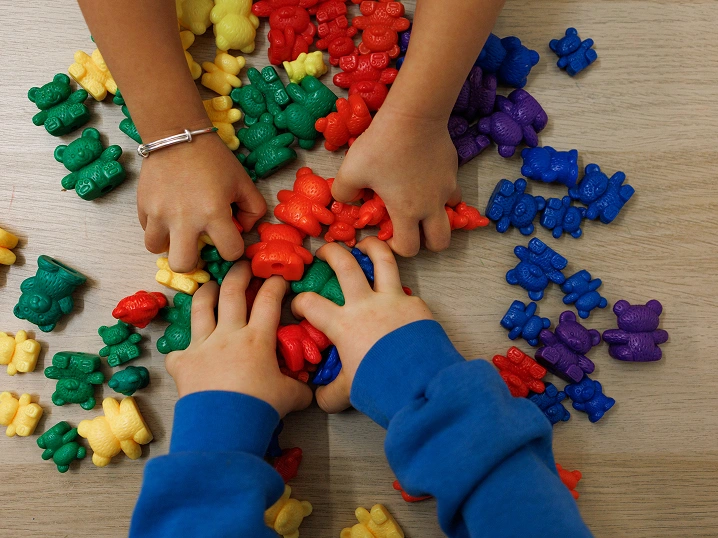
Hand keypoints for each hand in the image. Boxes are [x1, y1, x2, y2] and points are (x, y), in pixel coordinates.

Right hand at [138, 133, 266, 272]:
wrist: (177, 135)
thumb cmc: (214, 159)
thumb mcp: (243, 182)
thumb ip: (254, 209)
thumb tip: (245, 229)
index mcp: (214, 213)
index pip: (230, 252)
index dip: (234, 249)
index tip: (230, 239)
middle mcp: (184, 219)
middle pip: (184, 264)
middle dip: (194, 260)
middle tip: (198, 245)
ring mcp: (159, 214)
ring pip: (157, 250)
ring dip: (170, 244)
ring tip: (179, 231)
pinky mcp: (142, 207)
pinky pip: (147, 231)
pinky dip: (157, 228)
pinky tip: (168, 215)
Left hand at [165, 262, 311, 417]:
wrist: (224, 427)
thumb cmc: (260, 408)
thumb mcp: (289, 397)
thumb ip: (300, 388)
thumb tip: (309, 389)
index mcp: (257, 339)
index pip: (269, 301)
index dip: (275, 284)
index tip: (278, 277)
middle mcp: (228, 335)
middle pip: (232, 292)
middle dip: (239, 273)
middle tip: (243, 265)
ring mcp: (203, 346)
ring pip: (202, 308)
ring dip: (206, 292)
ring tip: (210, 284)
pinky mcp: (183, 363)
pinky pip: (178, 352)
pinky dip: (183, 350)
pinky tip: (186, 351)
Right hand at [291, 238, 432, 412]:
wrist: (420, 384)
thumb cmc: (380, 385)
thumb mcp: (349, 392)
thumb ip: (330, 393)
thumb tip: (319, 397)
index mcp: (343, 324)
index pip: (310, 303)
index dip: (299, 301)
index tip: (298, 305)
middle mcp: (366, 304)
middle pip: (345, 265)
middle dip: (331, 252)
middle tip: (324, 251)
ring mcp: (393, 300)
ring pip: (382, 259)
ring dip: (372, 246)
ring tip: (364, 243)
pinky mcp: (416, 304)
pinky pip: (406, 291)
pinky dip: (399, 290)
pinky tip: (398, 298)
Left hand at [331, 106, 460, 256]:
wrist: (414, 114)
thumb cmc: (382, 145)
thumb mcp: (351, 170)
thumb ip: (343, 192)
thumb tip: (344, 200)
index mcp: (407, 211)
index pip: (409, 248)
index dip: (396, 249)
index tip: (385, 236)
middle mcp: (431, 205)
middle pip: (440, 242)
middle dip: (427, 243)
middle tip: (411, 230)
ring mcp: (446, 187)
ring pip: (449, 214)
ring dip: (437, 216)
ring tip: (420, 203)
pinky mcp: (453, 169)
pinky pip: (451, 189)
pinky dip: (441, 192)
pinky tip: (426, 180)